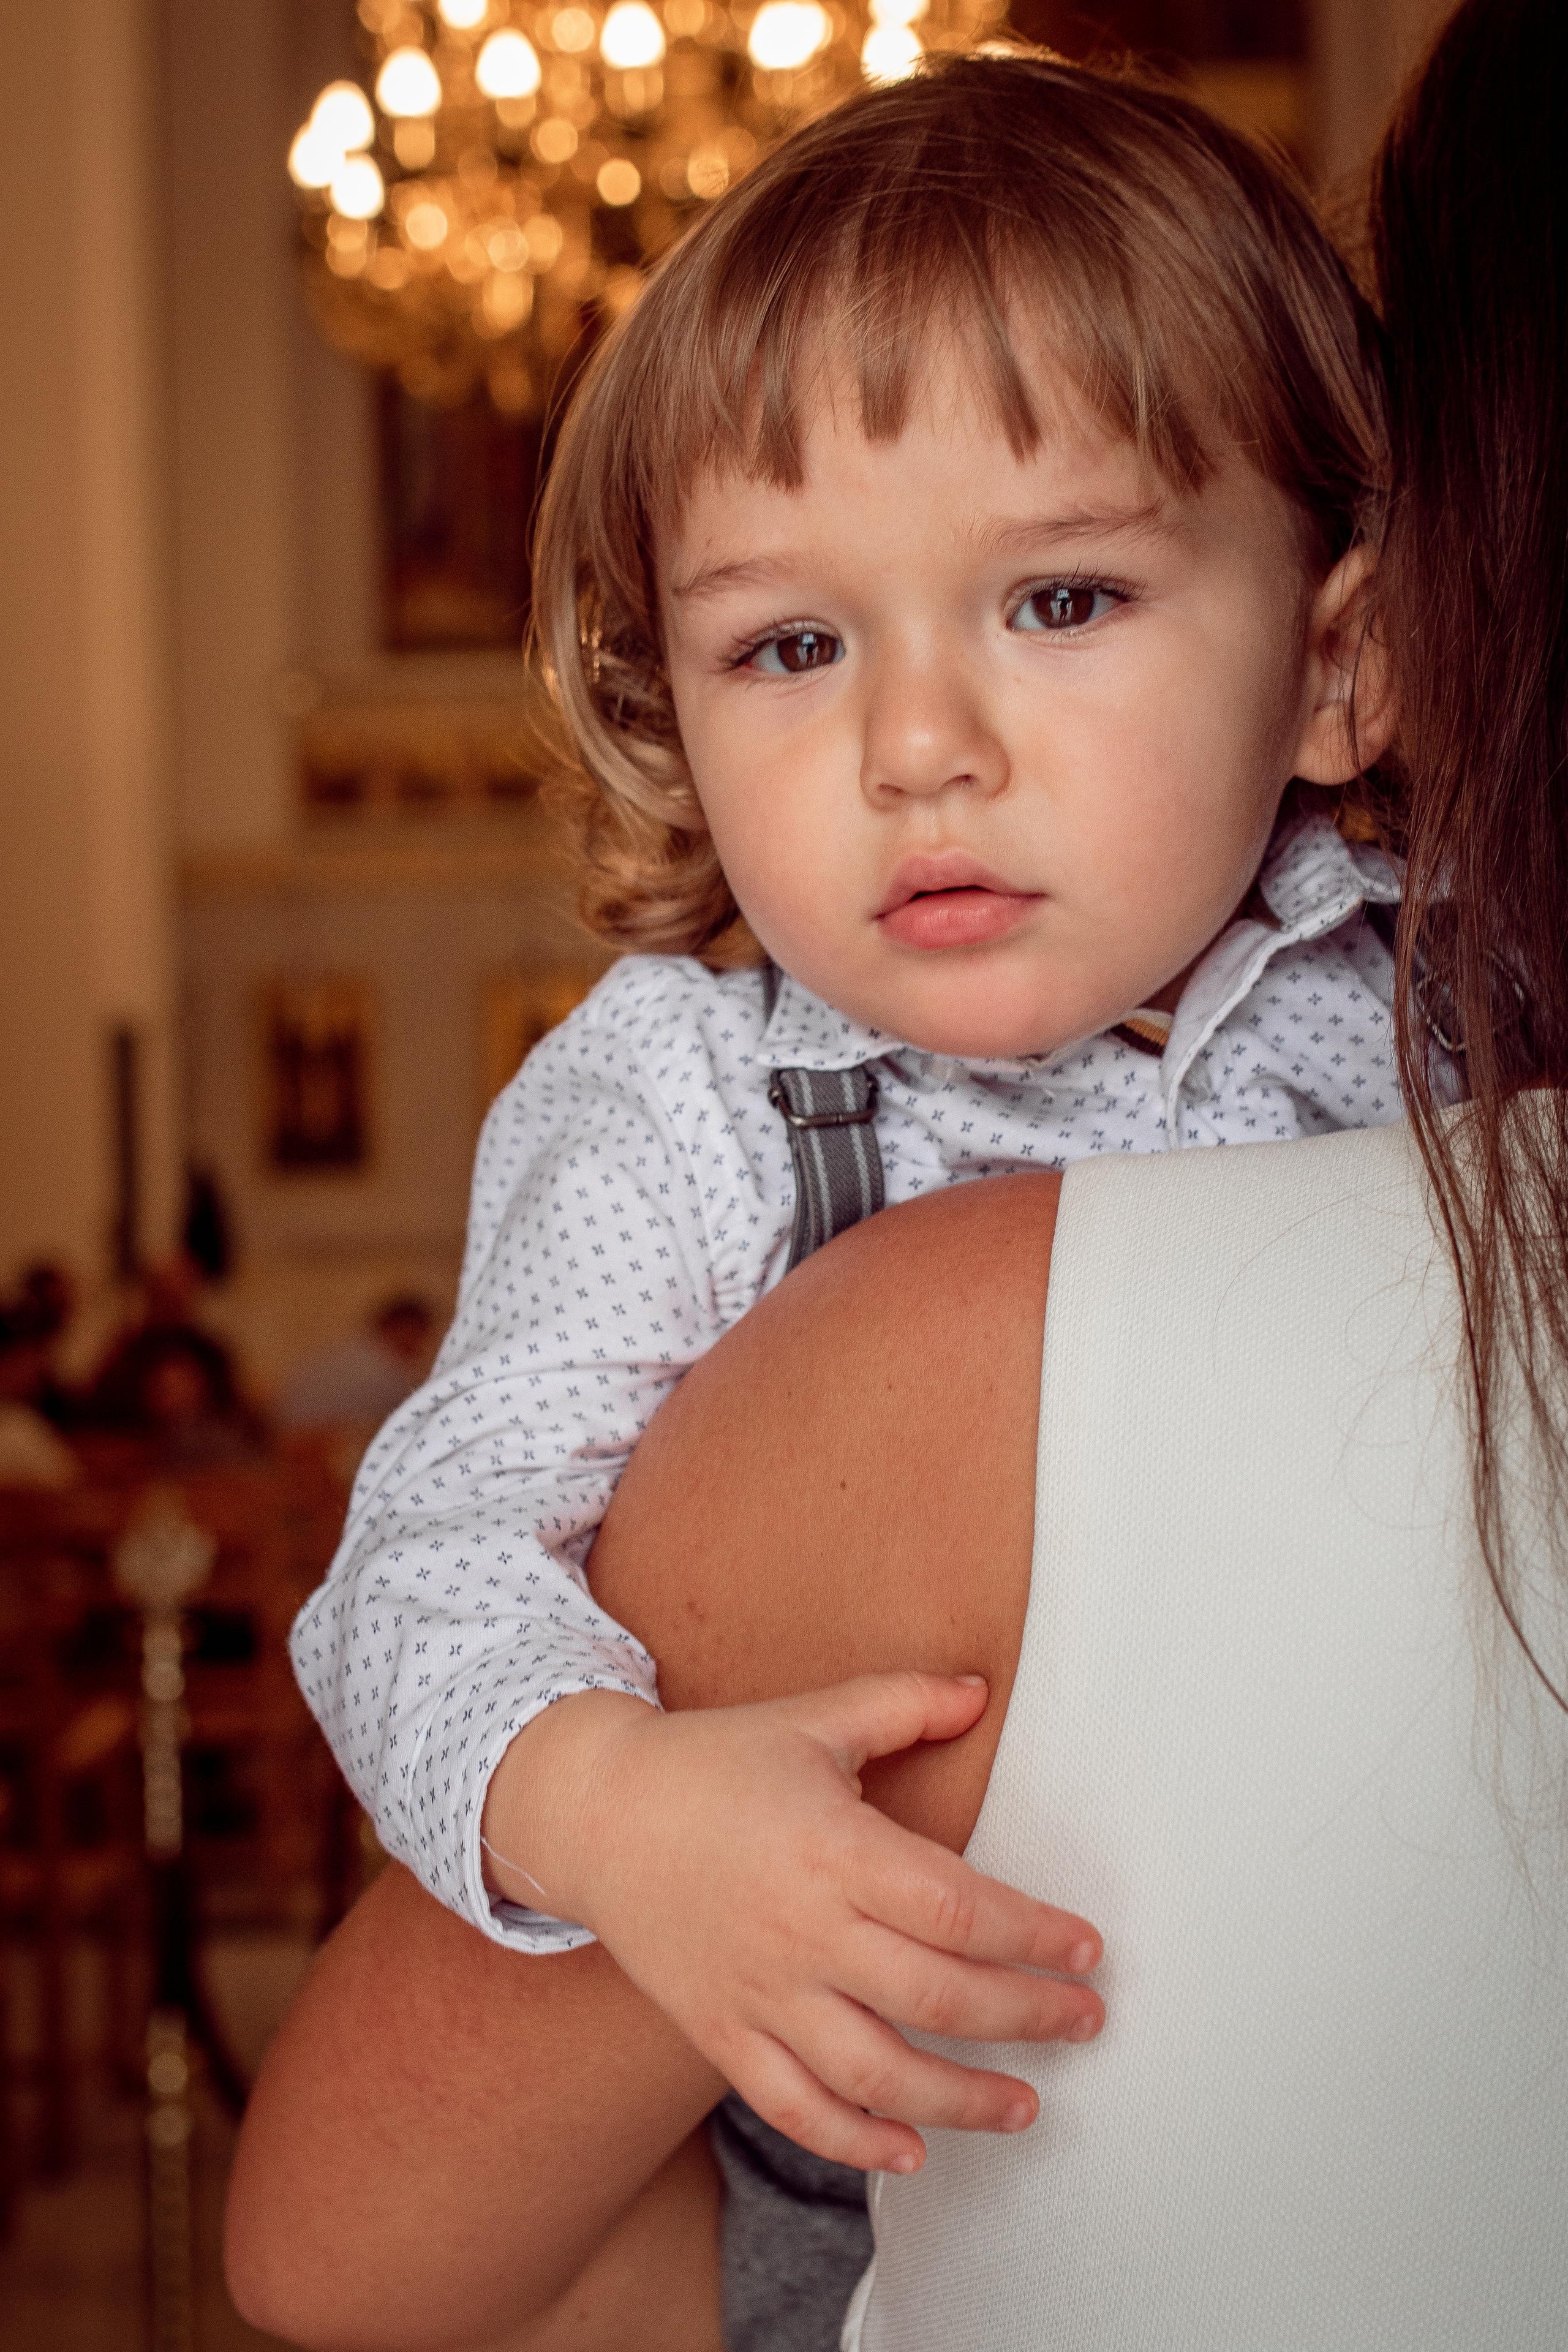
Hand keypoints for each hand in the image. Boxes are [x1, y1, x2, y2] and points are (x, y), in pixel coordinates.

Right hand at [481, 1676, 1103, 2172]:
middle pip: (937, 1996)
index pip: (958, 1909)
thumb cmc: (711, 1762)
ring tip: (1024, 2105)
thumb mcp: (810, 1718)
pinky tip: (910, 2150)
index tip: (1086, 1951)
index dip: (1034, 1936)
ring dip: (961, 2100)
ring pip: (875, 2073)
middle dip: (1027, 2018)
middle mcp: (801, 1929)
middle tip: (1084, 2022)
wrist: (593, 1813)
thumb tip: (978, 1691)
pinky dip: (855, 2142)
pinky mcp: (722, 2031)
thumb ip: (902, 1703)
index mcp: (832, 1847)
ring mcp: (760, 1991)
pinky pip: (795, 2106)